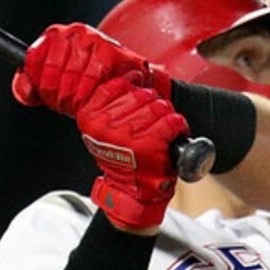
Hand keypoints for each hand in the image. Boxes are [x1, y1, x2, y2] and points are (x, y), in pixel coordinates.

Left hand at [13, 22, 168, 114]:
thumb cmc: (90, 82)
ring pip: (70, 82)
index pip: (32, 63)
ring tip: (84, 102)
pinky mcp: (111, 53)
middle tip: (71, 104)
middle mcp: (73, 32)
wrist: (129, 78)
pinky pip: (90, 84)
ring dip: (75, 102)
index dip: (42, 88)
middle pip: (51, 77)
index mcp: (56, 35)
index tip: (53, 95)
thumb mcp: (55, 82)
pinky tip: (97, 97)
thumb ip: (30, 86)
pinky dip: (91, 98)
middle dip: (59, 99)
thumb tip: (25, 91)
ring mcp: (93, 40)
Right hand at [79, 73, 189, 231]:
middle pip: (140, 93)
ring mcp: (129, 135)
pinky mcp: (151, 145)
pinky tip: (171, 135)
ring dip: (165, 115)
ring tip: (160, 130)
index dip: (133, 88)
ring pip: (158, 105)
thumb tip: (134, 75)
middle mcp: (107, 126)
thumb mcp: (105, 130)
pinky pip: (172, 121)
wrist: (132, 195)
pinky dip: (178, 126)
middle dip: (151, 105)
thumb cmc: (122, 161)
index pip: (118, 85)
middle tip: (151, 122)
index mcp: (92, 118)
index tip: (137, 99)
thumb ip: (111, 104)